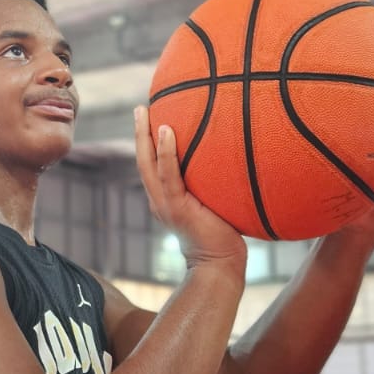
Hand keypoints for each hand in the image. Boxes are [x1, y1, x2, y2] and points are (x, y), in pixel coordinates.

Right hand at [134, 107, 247, 272]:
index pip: (152, 169)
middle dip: (139, 134)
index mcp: (166, 201)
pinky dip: (165, 153)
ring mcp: (166, 205)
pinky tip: (167, 131)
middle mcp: (160, 201)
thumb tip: (234, 165)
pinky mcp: (177, 207)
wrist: (220, 265)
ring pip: (148, 165)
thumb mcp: (215, 207)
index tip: (149, 121)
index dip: (148, 145)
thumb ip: (214, 189)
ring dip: (144, 137)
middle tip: (140, 108)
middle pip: (142, 162)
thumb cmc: (224, 239)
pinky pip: (168, 175)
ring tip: (145, 112)